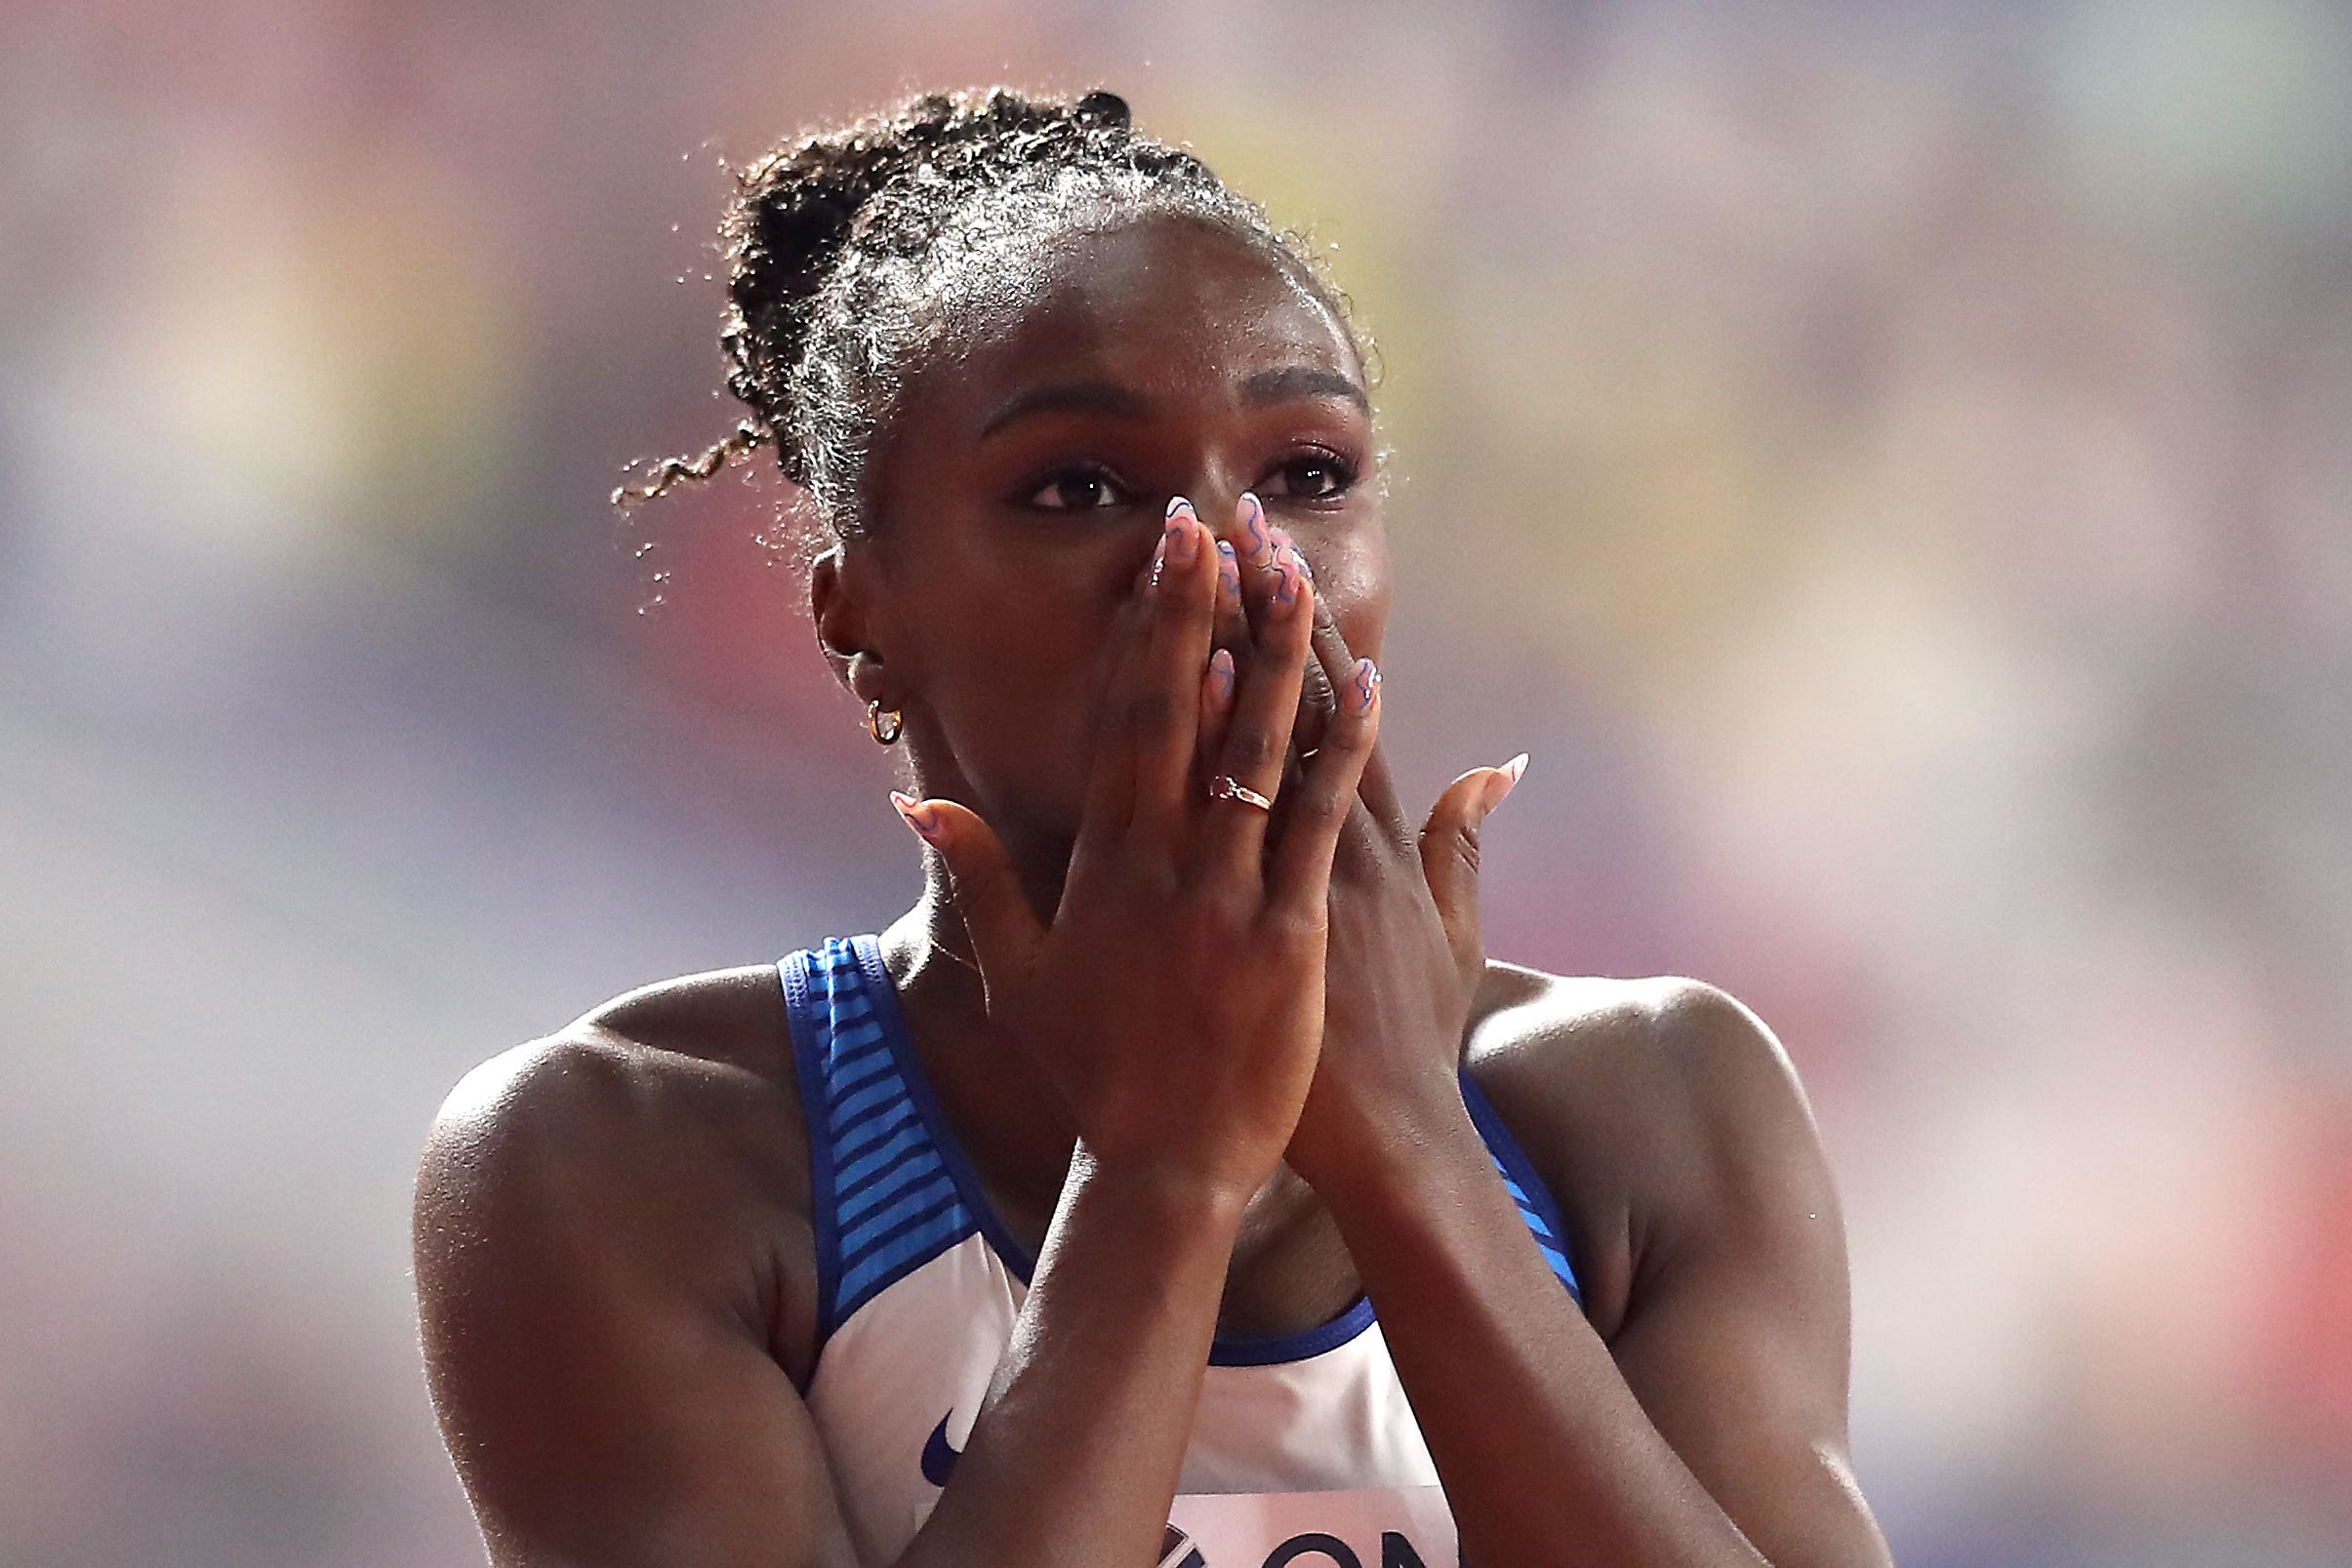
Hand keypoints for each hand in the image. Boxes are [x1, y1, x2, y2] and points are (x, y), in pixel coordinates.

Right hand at [891, 500, 1381, 1203]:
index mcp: (1103, 863)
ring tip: (1293, 570)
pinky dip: (1340, 751)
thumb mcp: (1017, 973)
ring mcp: (1227, 896)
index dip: (1146, 629)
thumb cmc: (1092, 1073)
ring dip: (1277, 653)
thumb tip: (913, 794)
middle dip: (1202, 608)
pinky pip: (1316, 825)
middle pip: (1185, 711)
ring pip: (1256, 751)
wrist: (1162, 1168)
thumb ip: (977, 873)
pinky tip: (1366, 685)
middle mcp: (1162, 863)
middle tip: (1217, 519)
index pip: (1126, 718)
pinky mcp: (1288, 936)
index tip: (1161, 555)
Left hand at [1231, 518, 1524, 1193]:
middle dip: (1271, 606)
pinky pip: (1250, 809)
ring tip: (1218, 562)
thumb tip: (1497, 763)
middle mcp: (1342, 838)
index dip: (1308, 629)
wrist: (1391, 1135)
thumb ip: (1464, 843)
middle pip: (1303, 700)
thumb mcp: (1454, 936)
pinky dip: (1236, 742)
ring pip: (1274, 737)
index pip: (1341, 708)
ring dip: (1245, 644)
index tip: (1278, 554)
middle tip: (1239, 516)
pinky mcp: (1273, 910)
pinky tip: (1213, 674)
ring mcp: (1306, 870)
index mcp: (1376, 842)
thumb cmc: (1413, 1042)